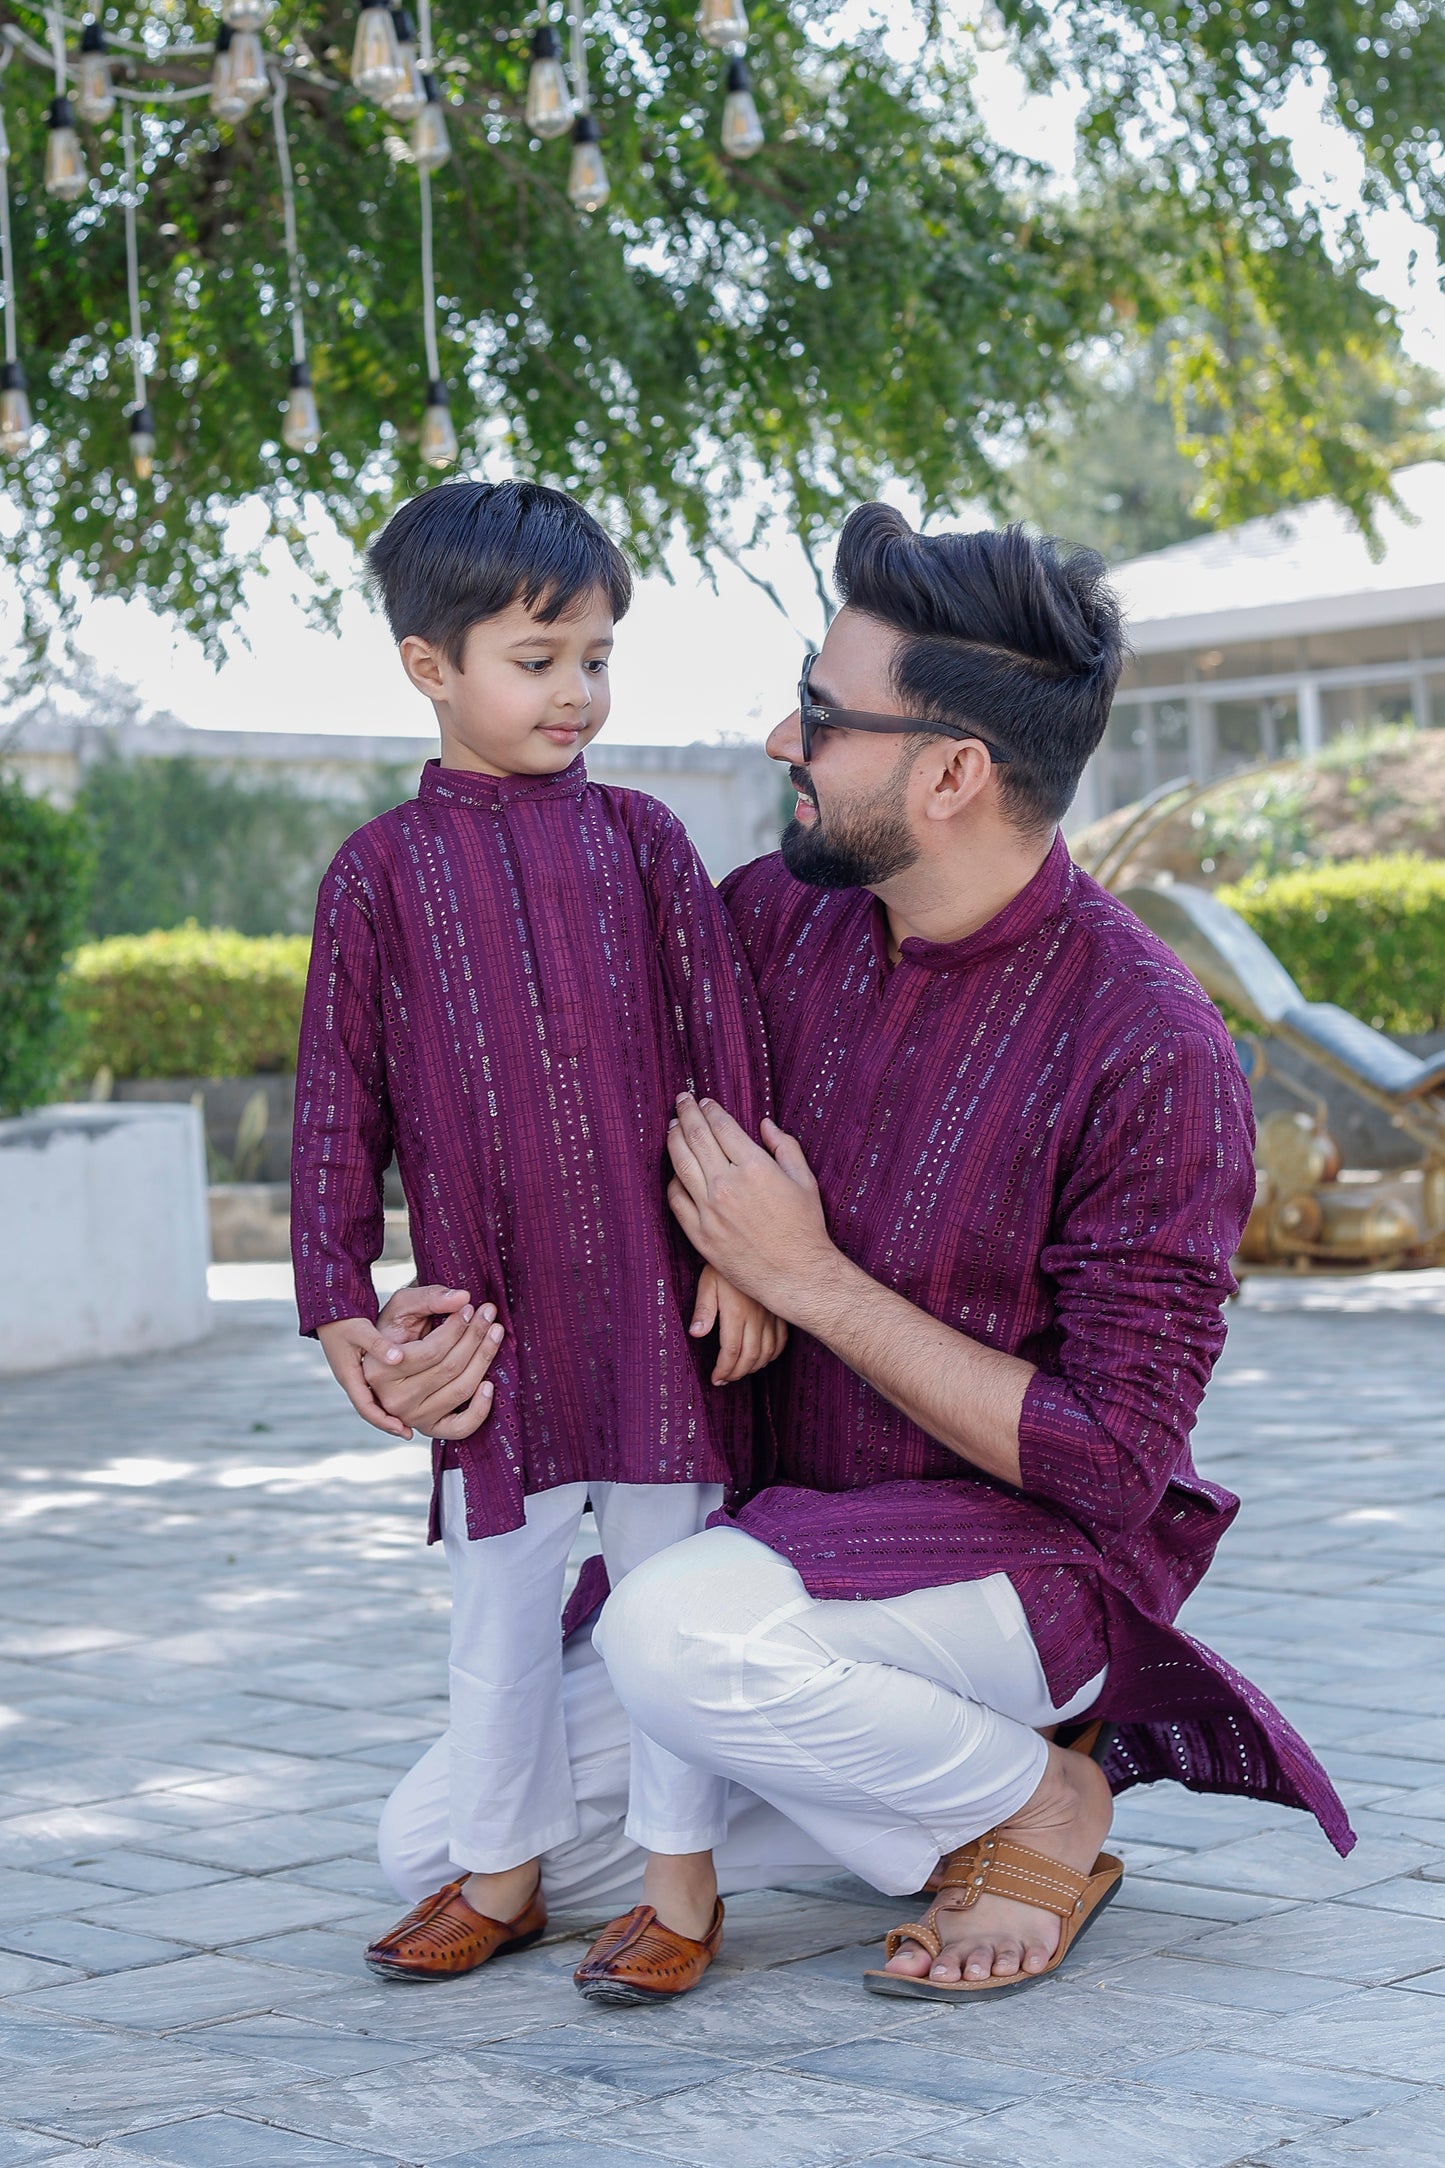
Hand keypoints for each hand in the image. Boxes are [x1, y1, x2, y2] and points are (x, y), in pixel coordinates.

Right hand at [317, 1313, 426, 1440]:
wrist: (328, 1308)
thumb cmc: (343, 1319)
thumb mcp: (360, 1330)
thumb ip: (378, 1344)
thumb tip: (398, 1359)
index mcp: (348, 1375)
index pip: (365, 1407)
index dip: (384, 1421)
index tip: (403, 1430)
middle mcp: (351, 1378)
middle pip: (370, 1408)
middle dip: (388, 1421)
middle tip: (408, 1433)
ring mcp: (354, 1374)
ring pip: (373, 1399)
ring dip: (388, 1410)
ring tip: (408, 1420)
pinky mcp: (359, 1366)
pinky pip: (374, 1387)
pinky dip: (386, 1395)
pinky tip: (403, 1394)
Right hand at [364, 1284, 504, 1440]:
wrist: (386, 1359)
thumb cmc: (394, 1329)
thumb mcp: (402, 1306)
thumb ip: (429, 1298)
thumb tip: (463, 1298)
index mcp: (379, 1370)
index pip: (431, 1351)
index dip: (456, 1328)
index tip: (470, 1308)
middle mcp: (394, 1400)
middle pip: (449, 1368)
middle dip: (475, 1336)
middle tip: (489, 1314)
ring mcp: (412, 1418)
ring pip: (461, 1390)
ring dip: (484, 1359)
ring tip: (495, 1333)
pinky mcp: (430, 1429)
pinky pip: (462, 1427)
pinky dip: (481, 1408)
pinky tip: (490, 1384)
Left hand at [667, 1093, 838, 1319]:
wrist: (796, 1274)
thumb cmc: (805, 1227)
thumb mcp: (804, 1180)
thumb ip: (784, 1146)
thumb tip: (764, 1124)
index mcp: (754, 1167)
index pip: (721, 1126)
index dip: (710, 1109)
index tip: (704, 1101)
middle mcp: (727, 1184)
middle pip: (696, 1137)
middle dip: (686, 1114)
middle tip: (680, 1101)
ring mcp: (709, 1210)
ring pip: (680, 1163)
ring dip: (673, 1140)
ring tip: (672, 1127)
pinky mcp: (699, 1234)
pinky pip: (675, 1199)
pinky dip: (673, 1180)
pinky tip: (676, 1171)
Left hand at [690, 1264, 787, 1385]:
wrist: (753, 1246)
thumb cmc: (723, 1264)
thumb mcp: (708, 1281)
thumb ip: (703, 1309)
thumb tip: (695, 1333)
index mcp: (736, 1312)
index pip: (731, 1351)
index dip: (724, 1369)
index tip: (715, 1378)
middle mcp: (756, 1317)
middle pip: (750, 1357)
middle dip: (737, 1373)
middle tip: (725, 1380)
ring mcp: (771, 1316)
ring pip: (767, 1352)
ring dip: (754, 1367)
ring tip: (739, 1372)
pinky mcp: (779, 1312)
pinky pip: (781, 1340)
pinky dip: (773, 1355)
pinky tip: (762, 1358)